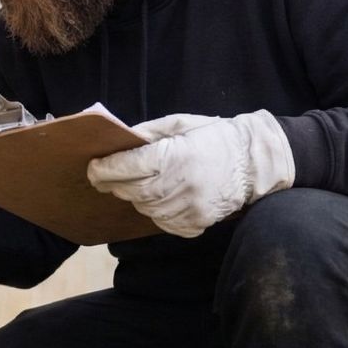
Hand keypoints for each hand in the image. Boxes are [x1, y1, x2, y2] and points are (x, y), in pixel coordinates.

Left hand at [87, 110, 295, 237]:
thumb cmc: (214, 137)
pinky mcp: (197, 223)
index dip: (105, 169)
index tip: (94, 168)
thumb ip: (148, 134)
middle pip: (132, 191)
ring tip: (140, 185)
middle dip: (114, 184)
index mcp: (175, 155)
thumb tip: (118, 143)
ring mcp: (189, 208)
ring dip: (136, 198)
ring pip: (146, 209)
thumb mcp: (180, 124)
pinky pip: (164, 223)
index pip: (127, 167)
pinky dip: (157, 212)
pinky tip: (162, 198)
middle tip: (106, 178)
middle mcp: (180, 184)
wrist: (253, 162)